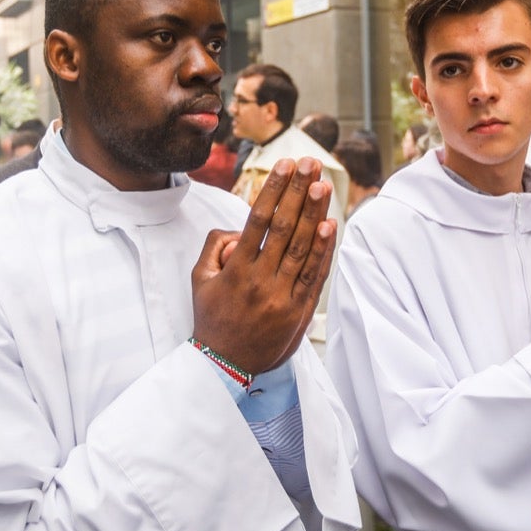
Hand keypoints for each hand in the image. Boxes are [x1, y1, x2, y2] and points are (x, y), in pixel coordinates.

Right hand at [191, 158, 336, 375]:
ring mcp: (283, 296)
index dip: (274, 189)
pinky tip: (330, 225)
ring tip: (322, 185)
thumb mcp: (200, 280)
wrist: (226, 366)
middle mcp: (261, 280)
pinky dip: (324, 250)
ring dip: (314, 214)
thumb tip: (238, 229)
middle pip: (284, 227)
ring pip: (303, 248)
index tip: (284, 164)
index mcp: (236, 270)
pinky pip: (315, 275)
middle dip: (298, 191)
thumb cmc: (213, 318)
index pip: (258, 219)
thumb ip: (215, 247)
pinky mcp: (299, 311)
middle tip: (309, 163)